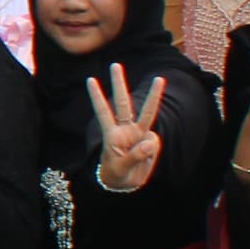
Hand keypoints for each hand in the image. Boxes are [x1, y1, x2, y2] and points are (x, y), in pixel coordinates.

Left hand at [89, 66, 167, 193]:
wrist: (126, 183)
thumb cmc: (117, 174)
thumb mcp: (121, 169)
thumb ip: (135, 156)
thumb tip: (150, 140)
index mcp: (111, 134)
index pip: (102, 112)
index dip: (97, 97)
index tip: (90, 80)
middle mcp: (124, 130)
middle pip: (122, 103)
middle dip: (119, 84)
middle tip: (114, 65)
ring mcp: (138, 134)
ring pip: (145, 112)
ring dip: (153, 96)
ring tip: (159, 78)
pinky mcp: (149, 142)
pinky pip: (153, 143)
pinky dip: (151, 152)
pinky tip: (144, 160)